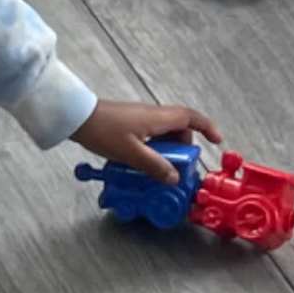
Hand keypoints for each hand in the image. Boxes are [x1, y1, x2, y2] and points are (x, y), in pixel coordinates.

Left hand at [74, 99, 219, 179]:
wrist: (76, 117)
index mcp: (157, 118)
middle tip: (178, 168)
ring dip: (166, 151)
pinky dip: (153, 149)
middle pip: (179, 129)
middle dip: (183, 148)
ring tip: (157, 170)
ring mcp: (140, 118)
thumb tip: (174, 177)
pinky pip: (150, 136)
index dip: (207, 127)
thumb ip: (154, 166)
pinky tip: (141, 163)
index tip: (217, 140)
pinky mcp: (130, 123)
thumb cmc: (102, 131)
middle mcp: (152, 114)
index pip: (190, 118)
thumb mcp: (130, 154)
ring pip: (164, 133)